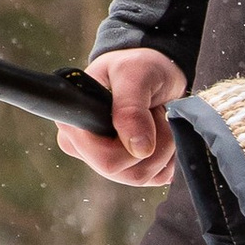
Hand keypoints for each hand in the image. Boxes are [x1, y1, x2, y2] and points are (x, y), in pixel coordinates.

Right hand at [57, 44, 183, 187]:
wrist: (156, 72)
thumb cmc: (138, 66)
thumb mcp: (133, 75)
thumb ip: (132, 109)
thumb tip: (139, 149)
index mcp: (74, 125)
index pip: (103, 158)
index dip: (130, 144)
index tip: (142, 113)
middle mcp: (85, 148)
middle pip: (126, 172)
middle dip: (153, 144)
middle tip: (155, 112)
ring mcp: (107, 162)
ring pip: (142, 177)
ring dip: (164, 148)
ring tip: (158, 118)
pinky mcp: (129, 169)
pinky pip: (156, 178)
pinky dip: (169, 157)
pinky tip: (163, 134)